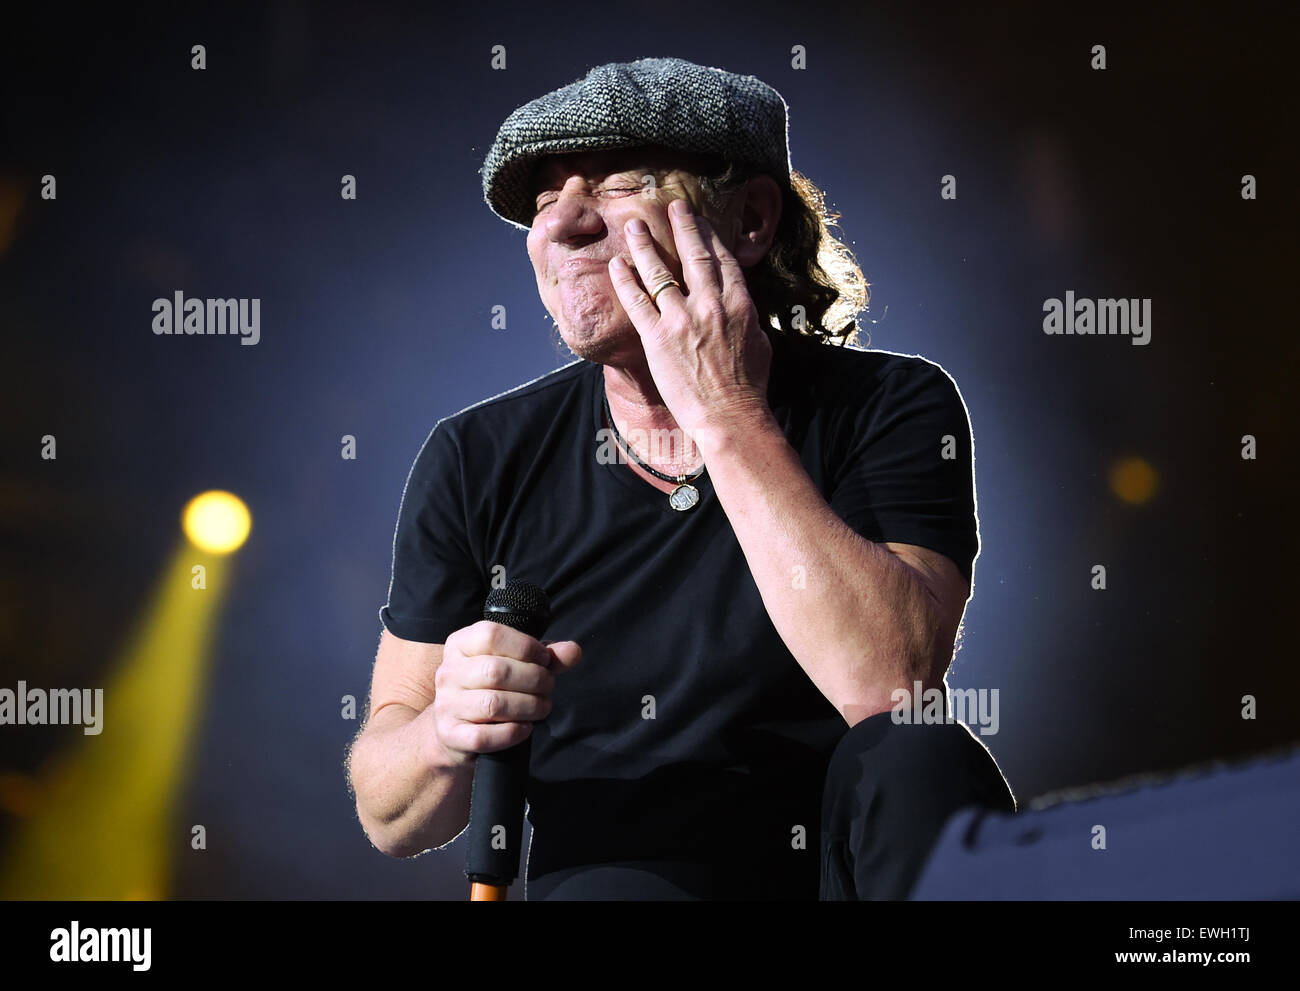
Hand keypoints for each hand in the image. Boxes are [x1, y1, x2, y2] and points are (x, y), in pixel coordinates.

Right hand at [432, 620, 582, 766]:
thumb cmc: (491, 688)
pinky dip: (512, 733)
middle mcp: (448, 672)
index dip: (525, 646)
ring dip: (529, 707)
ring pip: (493, 705)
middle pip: (496, 671)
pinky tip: (524, 728)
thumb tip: (573, 651)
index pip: (491, 635)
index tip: (544, 659)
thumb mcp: (515, 663)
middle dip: (534, 680)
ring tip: (541, 707)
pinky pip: (484, 736)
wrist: (456, 728)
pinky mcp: (450, 734)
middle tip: (547, 687)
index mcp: (461, 644)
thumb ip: (545, 656)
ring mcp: (446, 704)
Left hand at [607, 197, 773, 447]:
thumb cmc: (748, 385)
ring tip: (633, 226)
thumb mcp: (759, 342)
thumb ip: (747, 316)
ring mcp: (682, 320)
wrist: (730, 415)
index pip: (721, 259)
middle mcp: (710, 305)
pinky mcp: (657, 338)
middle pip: (693, 255)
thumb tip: (740, 302)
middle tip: (670, 207)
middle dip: (681, 227)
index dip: (708, 235)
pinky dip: (625, 281)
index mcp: (739, 304)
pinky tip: (617, 265)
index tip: (698, 220)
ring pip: (660, 272)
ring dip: (645, 245)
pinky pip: (636, 302)